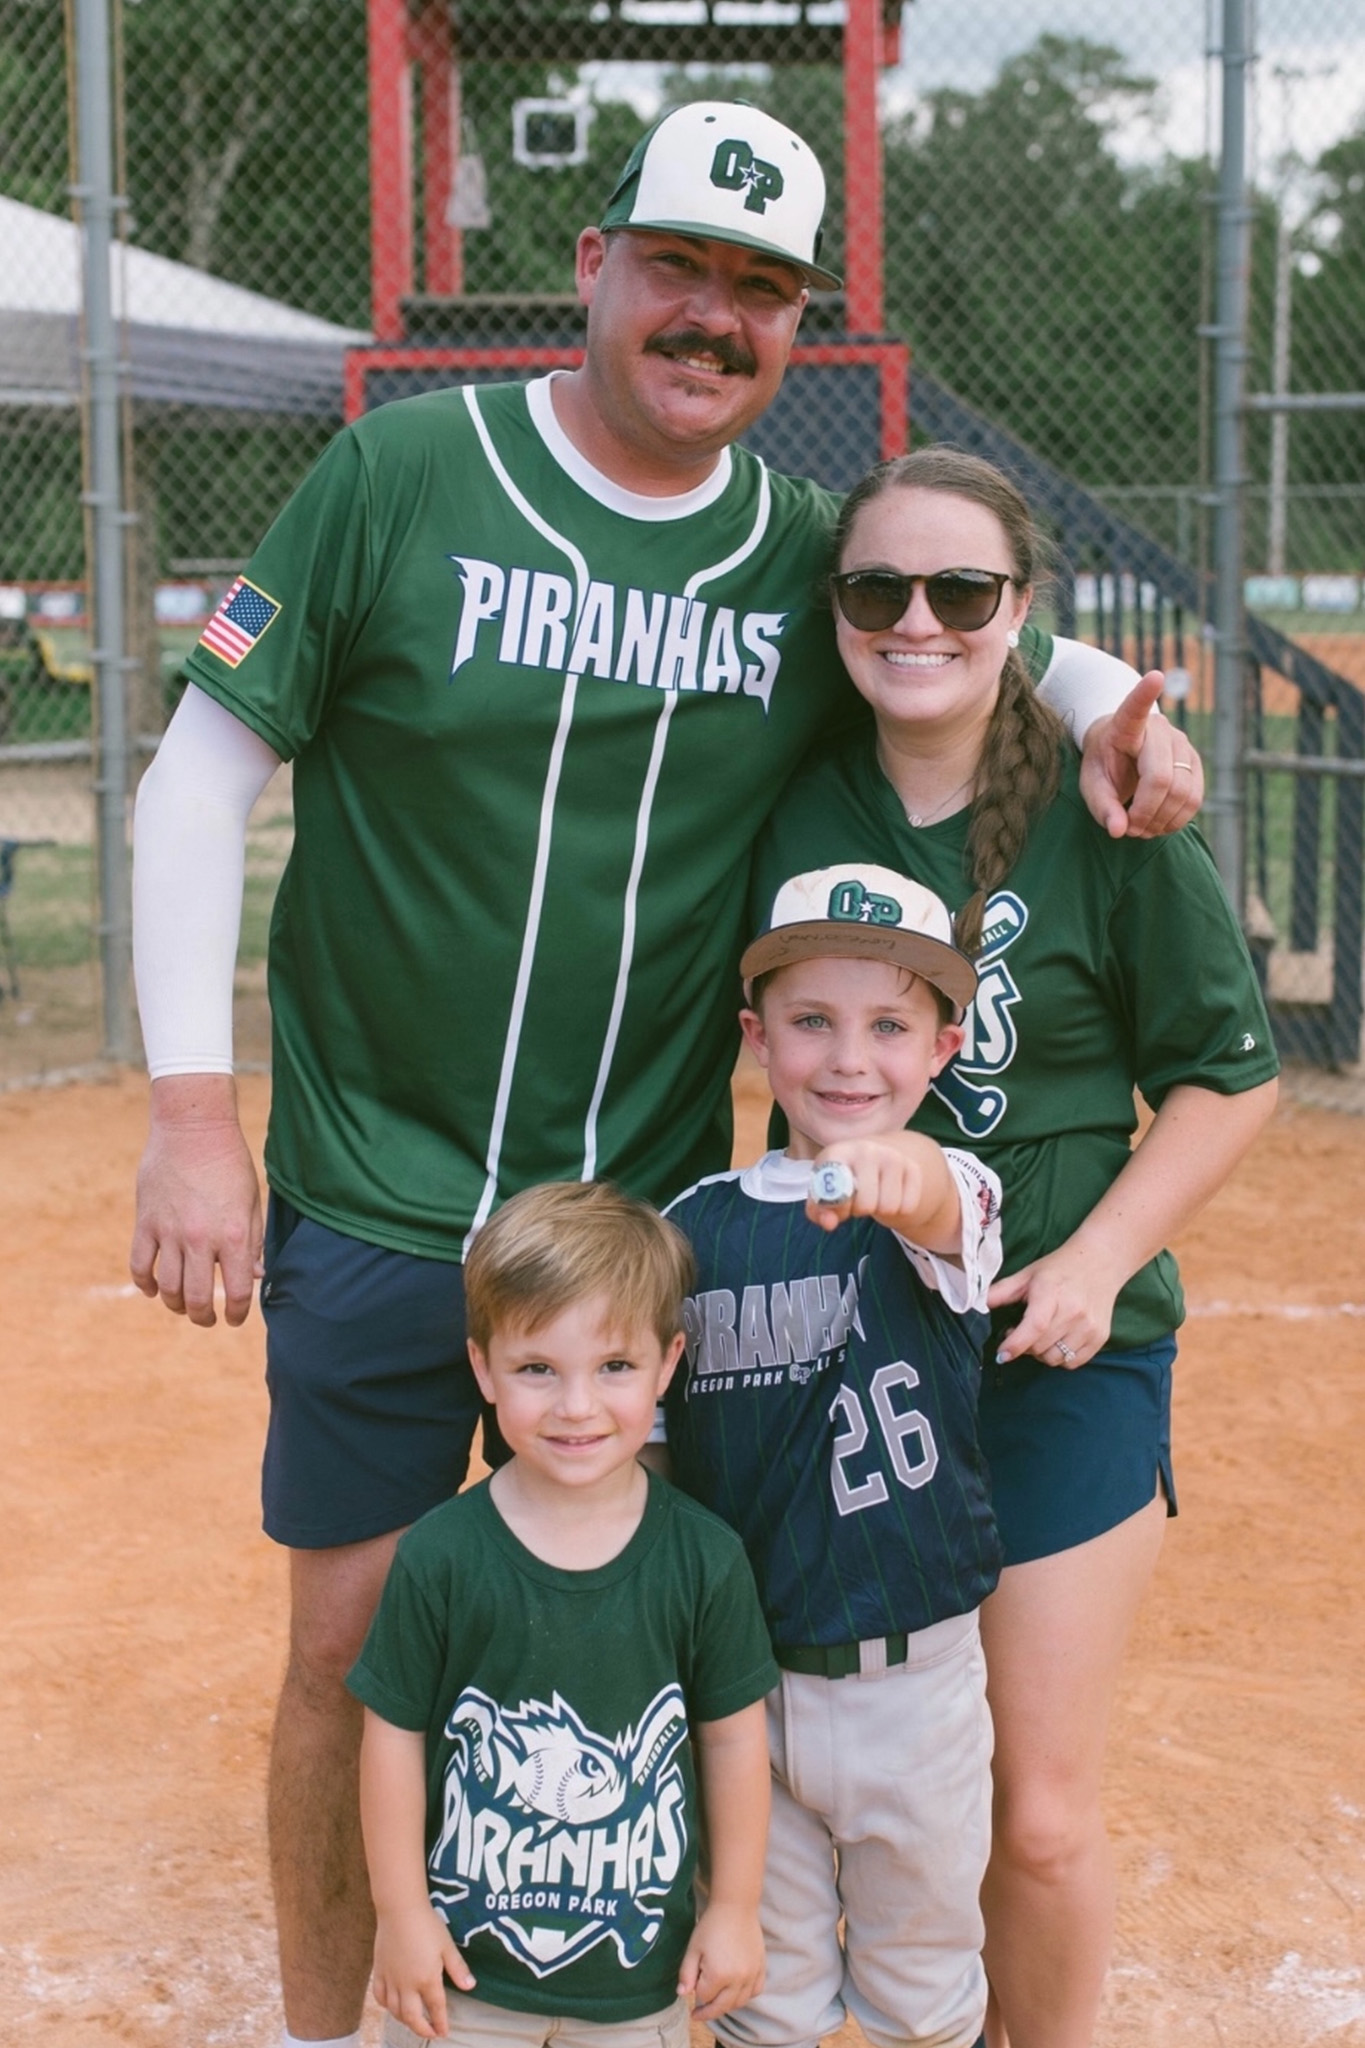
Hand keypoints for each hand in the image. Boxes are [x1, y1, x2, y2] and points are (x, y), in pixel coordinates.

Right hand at [129, 1076, 262, 1326]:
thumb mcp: (252, 1200)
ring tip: (183, 1306)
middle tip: (207, 1319)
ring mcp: (169, 1232)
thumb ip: (255, 1240)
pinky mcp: (146, 1222)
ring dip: (175, 1305)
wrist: (193, 1128)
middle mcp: (201, 1238)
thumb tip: (256, 1276)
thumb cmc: (230, 1162)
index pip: (236, 1290)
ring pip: (166, 1288)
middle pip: (196, 1297)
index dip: (237, 1313)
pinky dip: (144, 1284)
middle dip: (203, 1317)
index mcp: (234, 1234)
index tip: (235, 1318)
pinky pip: (139, 1265)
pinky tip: (153, 1289)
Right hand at [372, 1903, 473, 2040]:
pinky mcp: (379, 1971)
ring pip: (395, 2011)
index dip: (440, 2023)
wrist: (400, 1909)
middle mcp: (407, 1985)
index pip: (436, 2008)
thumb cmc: (427, 1924)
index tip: (444, 2033)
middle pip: (412, 2017)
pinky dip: (387, 2006)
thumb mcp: (447, 1945)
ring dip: (405, 2021)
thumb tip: (470, 1986)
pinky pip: (380, 1997)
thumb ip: (458, 1968)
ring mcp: (391, 1979)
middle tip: (430, 2033)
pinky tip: (392, 2005)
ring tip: (414, 2021)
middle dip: (422, 2029)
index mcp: (427, 1979)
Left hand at [678, 1901, 764, 2023]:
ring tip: (716, 2001)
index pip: (704, 1997)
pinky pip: (756, 1991)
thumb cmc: (711, 1926)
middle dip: (708, 2011)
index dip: (696, 1992)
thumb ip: (686, 1974)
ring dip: (726, 2005)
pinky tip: (736, 1992)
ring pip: (739, 2002)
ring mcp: (752, 1975)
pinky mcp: (761, 1968)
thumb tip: (683, 1994)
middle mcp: (738, 1979)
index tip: (692, 1986)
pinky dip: (745, 1995)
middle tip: (698, 2013)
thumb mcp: (693, 1948)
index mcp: (718, 1975)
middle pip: (722, 2006)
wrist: (736, 1906)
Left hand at [805, 1139, 924, 1233]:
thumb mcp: (825, 1191)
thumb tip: (829, 1223)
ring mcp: (892, 1157)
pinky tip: (889, 1195)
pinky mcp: (913, 1168)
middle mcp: (866, 1150)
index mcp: (838, 1153)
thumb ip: (819, 1211)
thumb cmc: (843, 1178)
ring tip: (873, 1196)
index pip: (837, 1191)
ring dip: (880, 1210)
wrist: (876, 1153)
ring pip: (889, 1207)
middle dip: (860, 1210)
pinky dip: (899, 1209)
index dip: (838, 1207)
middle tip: (858, 1201)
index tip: (839, 1204)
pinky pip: (908, 1206)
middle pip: (866, 1204)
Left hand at [988, 1238, 1126, 1367]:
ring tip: (1040, 1335)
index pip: (1034, 1327)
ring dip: (1041, 1353)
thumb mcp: (1027, 1274)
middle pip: (1040, 1347)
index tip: (1002, 1354)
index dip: (1015, 1345)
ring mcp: (1089, 1326)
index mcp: (1051, 1293)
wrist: (1101, 1261)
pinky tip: (1057, 1340)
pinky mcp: (1100, 1337)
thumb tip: (974, 1304)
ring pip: (1056, 1359)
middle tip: (1019, 1332)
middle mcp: (1073, 1312)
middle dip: (1024, 1346)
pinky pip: (1074, 1362)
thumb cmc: (1059, 1268)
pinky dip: (1061, 1358)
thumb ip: (1000, 1291)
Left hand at [1078, 672, 1203, 838]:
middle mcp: (1159, 729)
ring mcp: (1182, 743)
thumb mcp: (1092, 784)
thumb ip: (1102, 806)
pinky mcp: (1195, 762)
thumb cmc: (1104, 764)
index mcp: (1126, 726)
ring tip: (1140, 828)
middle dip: (1145, 812)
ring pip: (1183, 792)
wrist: (1122, 752)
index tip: (1155, 676)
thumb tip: (1118, 830)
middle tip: (1128, 829)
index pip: (1135, 708)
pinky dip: (1177, 820)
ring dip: (1161, 821)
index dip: (1145, 694)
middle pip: (1161, 778)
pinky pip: (1195, 799)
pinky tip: (1159, 824)